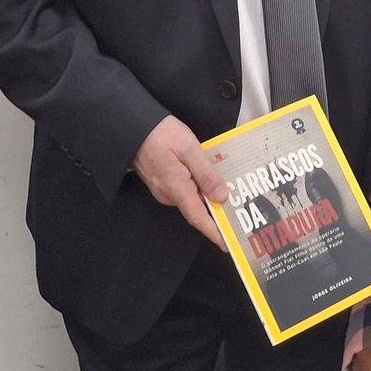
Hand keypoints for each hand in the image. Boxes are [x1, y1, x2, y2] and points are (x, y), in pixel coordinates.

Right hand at [131, 114, 227, 246]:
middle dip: (216, 209)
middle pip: (197, 207)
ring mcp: (163, 188)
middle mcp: (168, 194)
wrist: (132, 126)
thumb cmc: (160, 134)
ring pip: (191, 197)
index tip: (227, 244)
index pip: (198, 218)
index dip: (213, 232)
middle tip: (238, 206)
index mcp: (176, 188)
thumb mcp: (189, 149)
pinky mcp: (162, 181)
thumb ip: (206, 174)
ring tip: (227, 186)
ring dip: (207, 194)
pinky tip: (207, 175)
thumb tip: (221, 196)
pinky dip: (197, 186)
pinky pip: (184, 189)